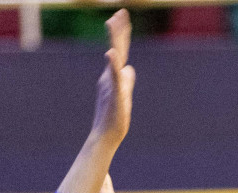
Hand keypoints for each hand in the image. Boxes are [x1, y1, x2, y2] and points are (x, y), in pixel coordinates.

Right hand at [91, 10, 134, 146]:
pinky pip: (114, 78)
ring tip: (112, 23)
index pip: (119, 49)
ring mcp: (111, 84)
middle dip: (118, 30)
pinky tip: (111, 54)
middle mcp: (110, 75)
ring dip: (114, 41)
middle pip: (116, 49)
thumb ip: (126, 80)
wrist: (107, 135)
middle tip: (120, 12)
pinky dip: (113, 65)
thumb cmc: (115, 116)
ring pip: (114, 59)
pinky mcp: (114, 94)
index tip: (122, 14)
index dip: (121, 33)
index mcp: (113, 74)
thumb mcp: (124, 94)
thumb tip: (130, 68)